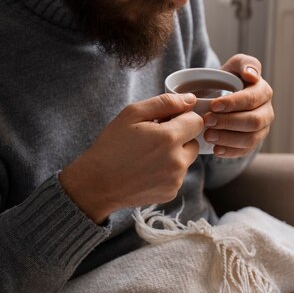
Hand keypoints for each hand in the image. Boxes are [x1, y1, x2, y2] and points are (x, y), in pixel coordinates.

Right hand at [59, 93, 202, 222]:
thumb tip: (190, 99)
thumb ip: (165, 102)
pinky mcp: (171, 193)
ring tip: (148, 155)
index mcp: (169, 138)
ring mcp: (175, 180)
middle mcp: (177, 161)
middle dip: (179, 137)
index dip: (182, 118)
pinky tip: (147, 169)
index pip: (197, 121)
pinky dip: (168, 171)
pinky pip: (178, 175)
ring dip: (174, 154)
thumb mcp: (132, 114)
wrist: (97, 183)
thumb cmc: (112, 145)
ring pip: (186, 159)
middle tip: (154, 138)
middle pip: (194, 141)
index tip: (165, 121)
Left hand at [203, 54, 273, 157]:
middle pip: (253, 121)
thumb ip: (243, 63)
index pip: (252, 99)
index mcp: (263, 92)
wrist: (220, 97)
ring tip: (208, 135)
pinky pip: (245, 152)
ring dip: (228, 138)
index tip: (213, 105)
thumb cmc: (227, 80)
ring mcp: (261, 130)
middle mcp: (266, 112)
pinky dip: (230, 152)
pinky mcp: (252, 143)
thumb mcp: (234, 66)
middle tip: (207, 121)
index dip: (233, 103)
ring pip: (251, 139)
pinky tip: (215, 149)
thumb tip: (251, 75)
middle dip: (229, 122)